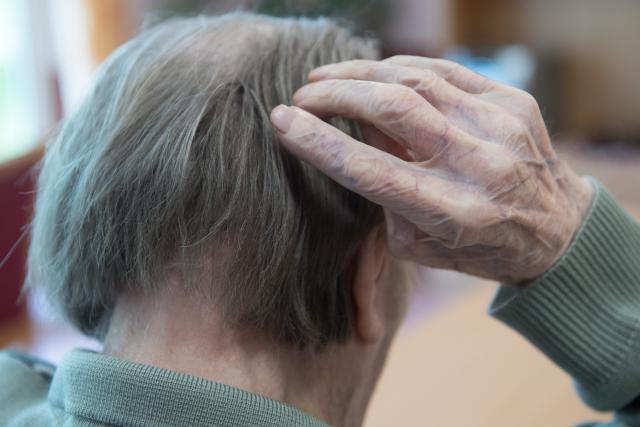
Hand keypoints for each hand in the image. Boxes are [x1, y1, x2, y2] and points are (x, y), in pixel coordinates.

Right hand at [270, 56, 593, 283]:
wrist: (556, 229)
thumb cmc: (477, 246)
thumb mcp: (420, 245)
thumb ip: (383, 196)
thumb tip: (354, 133)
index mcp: (454, 213)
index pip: (372, 170)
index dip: (320, 142)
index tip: (282, 121)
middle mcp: (481, 166)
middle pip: (395, 110)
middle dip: (337, 95)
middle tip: (302, 95)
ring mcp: (502, 126)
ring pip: (417, 80)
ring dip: (362, 74)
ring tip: (327, 78)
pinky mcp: (513, 101)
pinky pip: (445, 71)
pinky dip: (400, 68)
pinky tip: (372, 73)